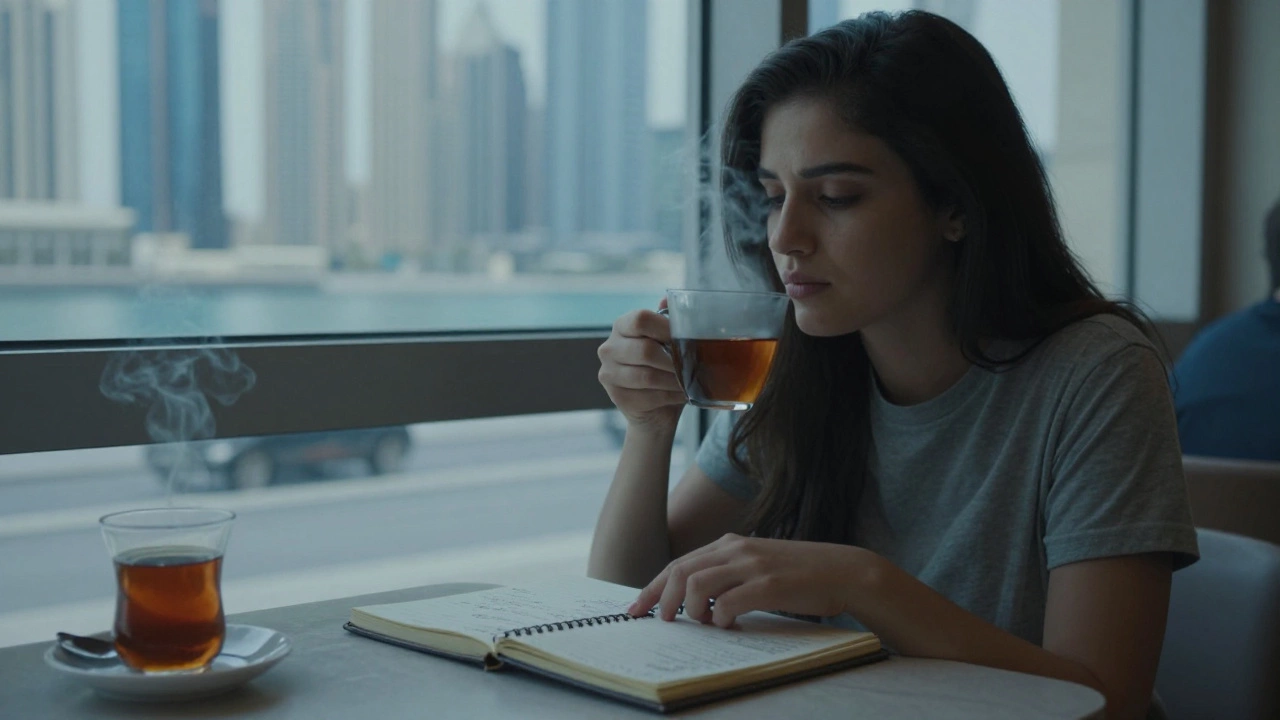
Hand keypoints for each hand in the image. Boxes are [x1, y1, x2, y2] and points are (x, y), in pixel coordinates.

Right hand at [597, 300, 686, 430]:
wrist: (654, 407)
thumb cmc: (663, 368)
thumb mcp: (667, 342)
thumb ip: (667, 321)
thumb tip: (667, 299)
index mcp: (622, 326)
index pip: (641, 320)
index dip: (666, 328)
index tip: (685, 339)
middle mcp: (609, 348)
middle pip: (645, 350)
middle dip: (674, 361)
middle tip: (692, 366)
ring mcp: (609, 374)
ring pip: (648, 376)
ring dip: (674, 381)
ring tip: (689, 382)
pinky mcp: (617, 397)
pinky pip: (649, 396)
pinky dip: (670, 397)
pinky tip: (680, 395)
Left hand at [628, 534, 874, 627]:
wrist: (843, 570)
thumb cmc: (799, 574)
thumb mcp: (757, 565)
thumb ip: (728, 575)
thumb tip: (695, 602)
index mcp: (731, 544)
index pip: (679, 564)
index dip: (653, 587)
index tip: (636, 608)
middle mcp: (737, 550)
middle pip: (680, 571)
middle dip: (662, 599)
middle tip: (662, 622)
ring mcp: (752, 565)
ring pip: (696, 584)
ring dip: (691, 609)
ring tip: (703, 623)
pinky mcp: (769, 584)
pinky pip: (729, 603)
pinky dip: (721, 618)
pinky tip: (729, 625)